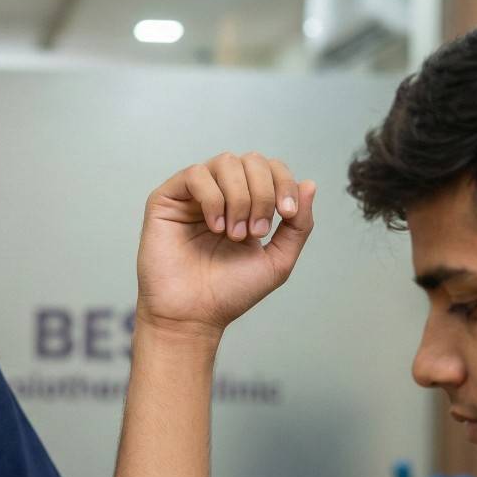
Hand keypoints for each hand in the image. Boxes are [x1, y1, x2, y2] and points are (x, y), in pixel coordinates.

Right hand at [136, 153, 315, 340]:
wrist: (192, 316)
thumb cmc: (229, 294)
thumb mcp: (277, 261)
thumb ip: (298, 225)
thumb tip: (310, 184)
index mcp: (246, 204)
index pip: (270, 169)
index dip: (284, 182)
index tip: (286, 215)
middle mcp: (220, 194)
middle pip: (252, 160)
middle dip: (262, 193)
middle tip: (255, 232)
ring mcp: (193, 195)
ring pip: (226, 162)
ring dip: (239, 197)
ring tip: (233, 233)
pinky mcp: (166, 199)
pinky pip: (196, 174)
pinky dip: (213, 198)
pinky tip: (215, 226)